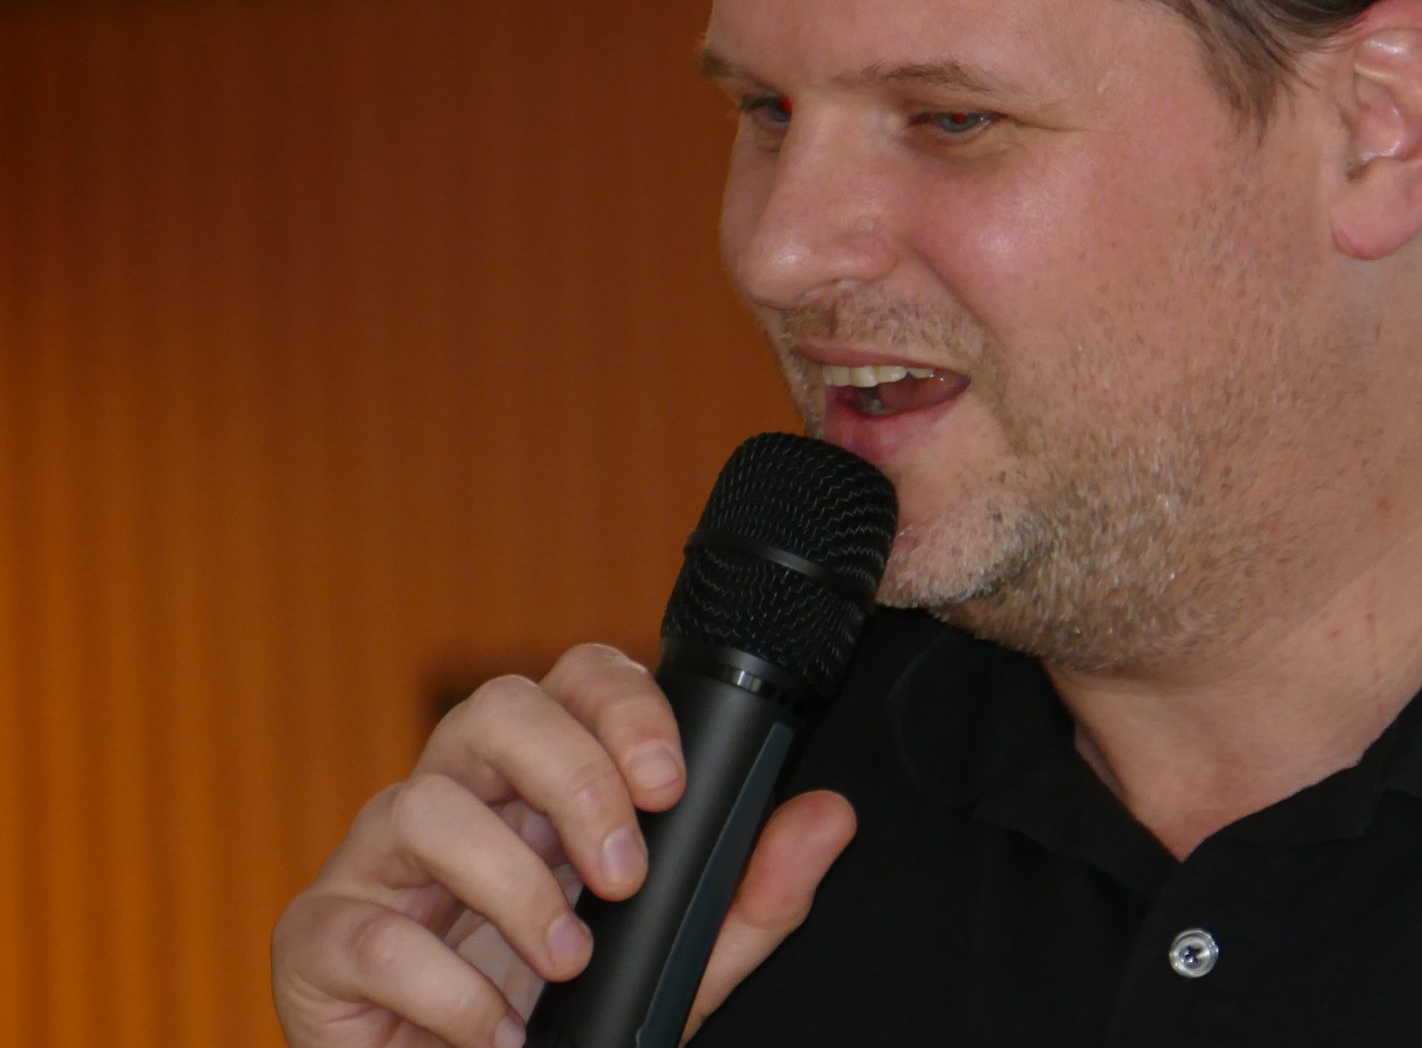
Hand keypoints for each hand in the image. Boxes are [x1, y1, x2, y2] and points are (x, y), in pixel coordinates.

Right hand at [272, 642, 856, 1047]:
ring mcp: (375, 866)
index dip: (623, 707)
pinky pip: (369, 934)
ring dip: (511, 887)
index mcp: (538, 786)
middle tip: (623, 872)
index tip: (670, 784)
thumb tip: (830, 816)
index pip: (575, 682)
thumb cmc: (565, 1022)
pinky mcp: (318, 944)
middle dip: (572, 777)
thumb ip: (754, 896)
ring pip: (422, 804)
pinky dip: (447, 992)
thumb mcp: (681, 965)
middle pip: (495, 709)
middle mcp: (455, 801)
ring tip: (567, 962)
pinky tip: (498, 1032)